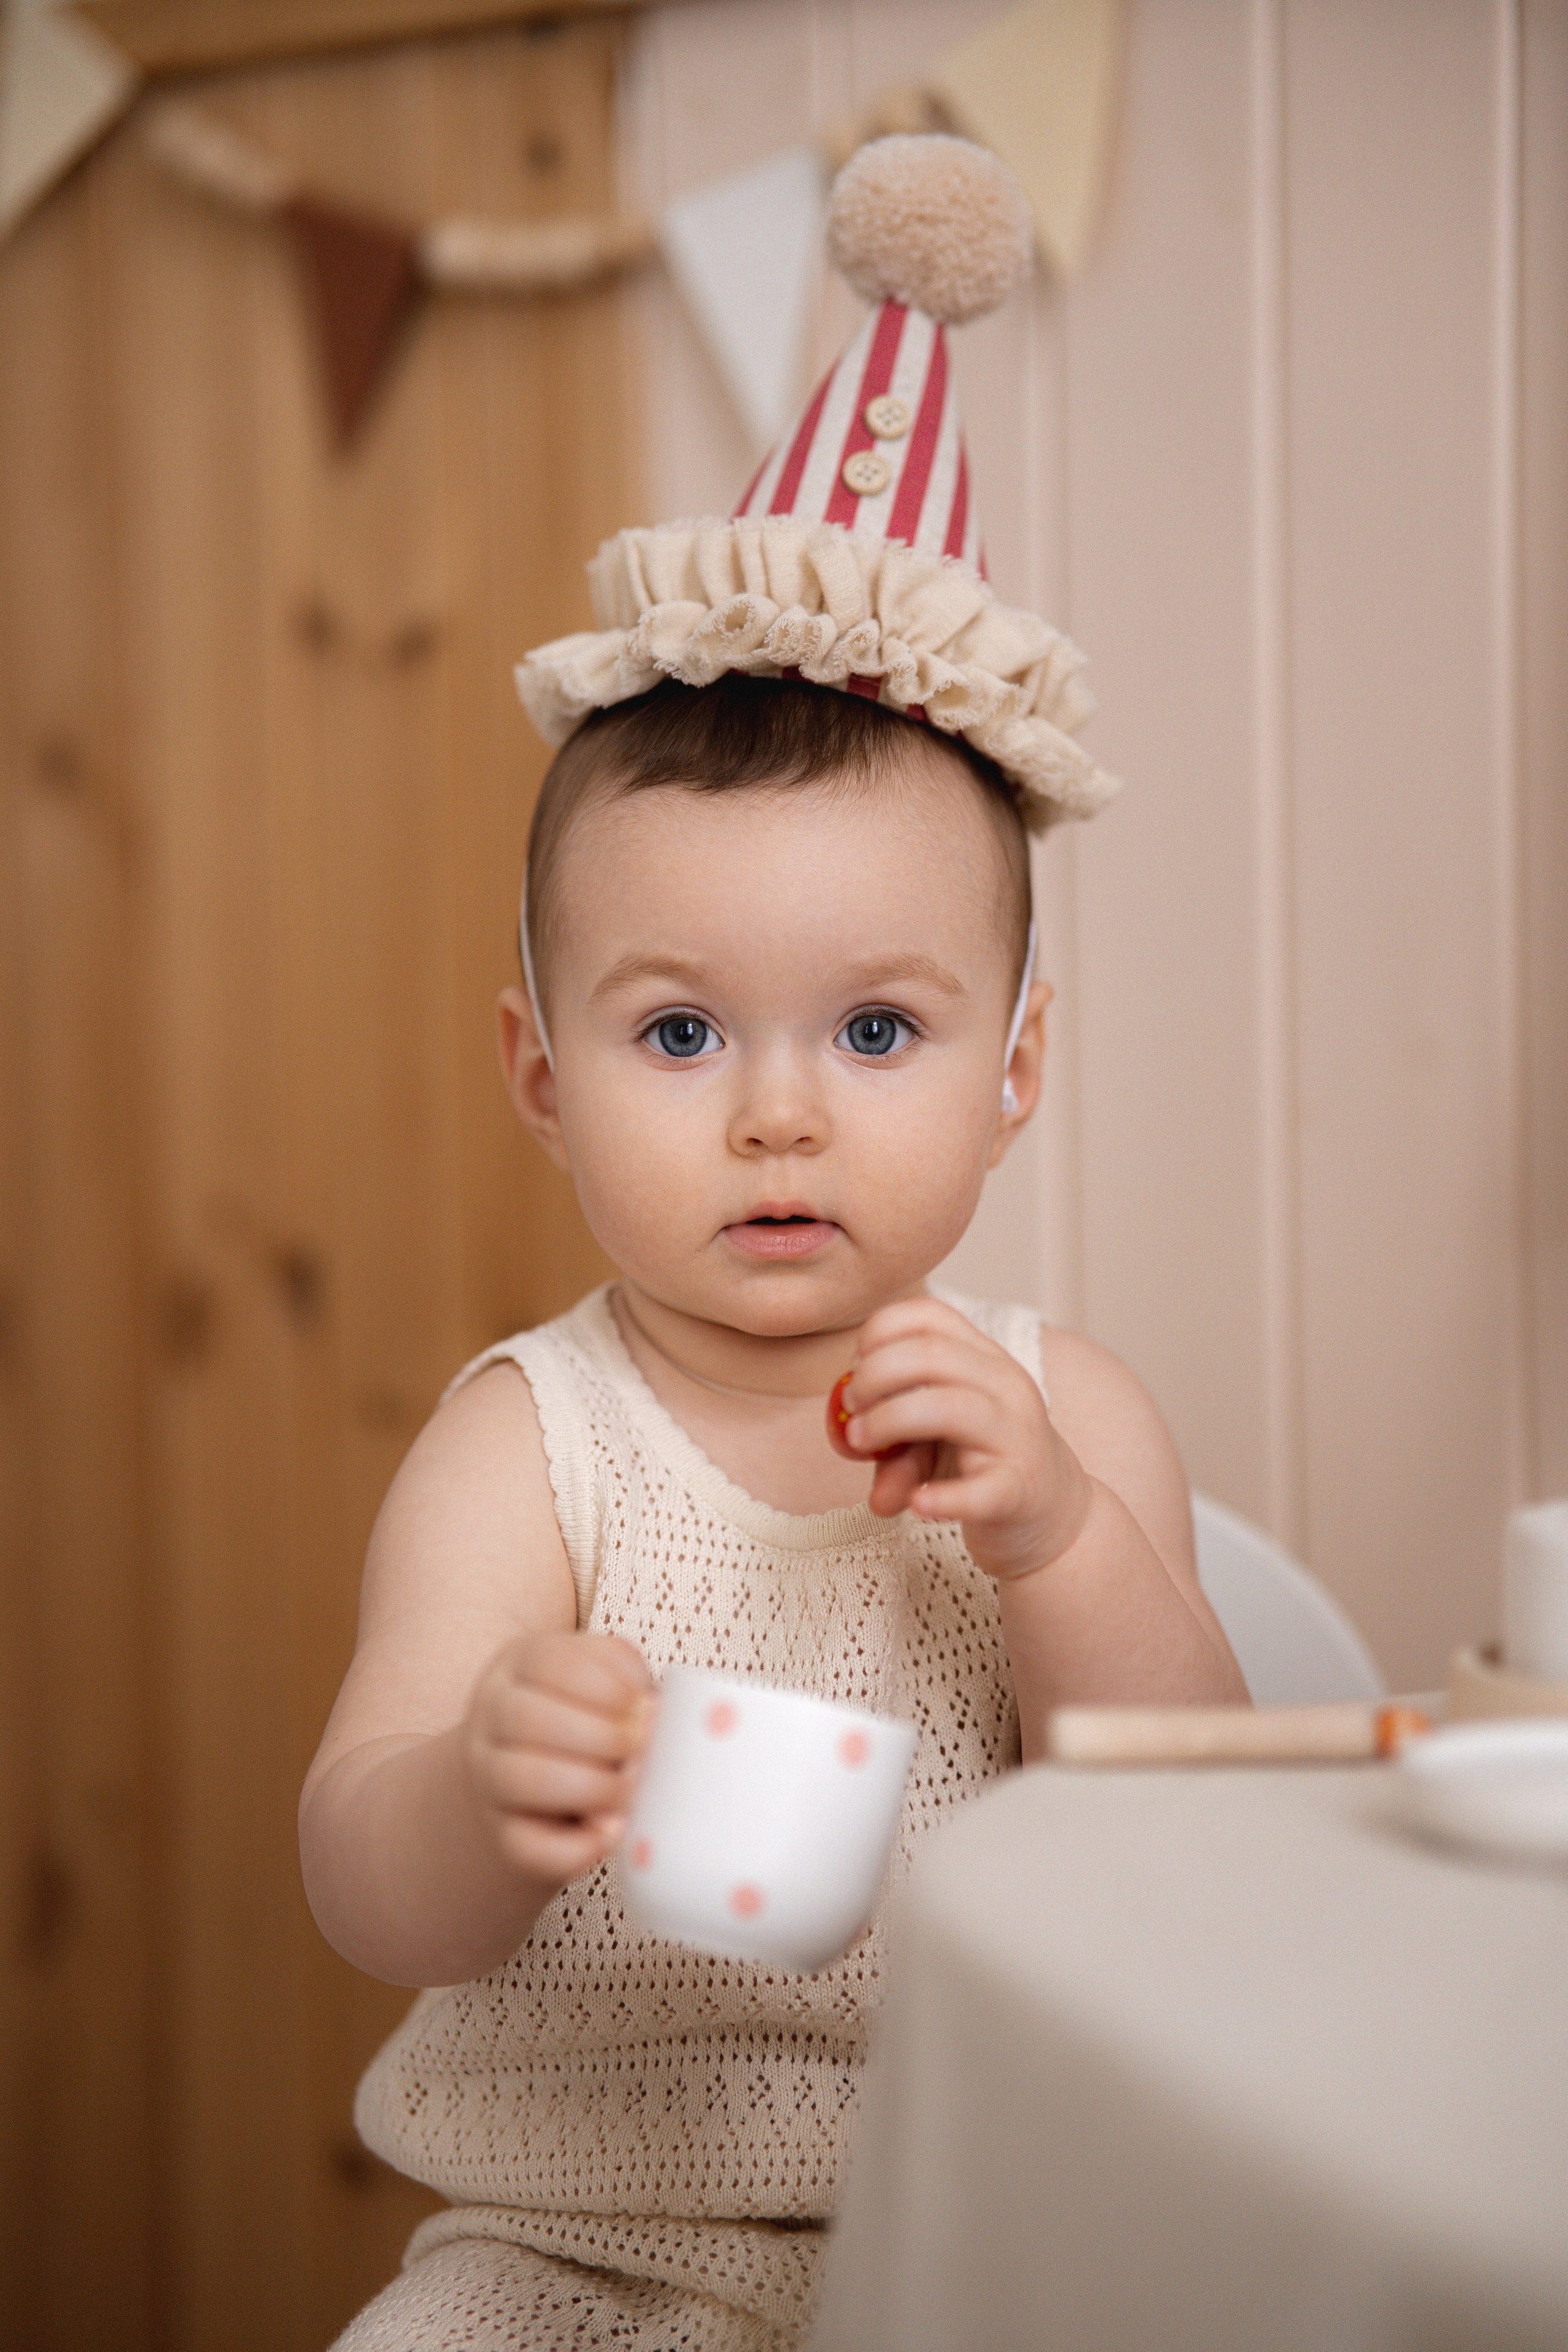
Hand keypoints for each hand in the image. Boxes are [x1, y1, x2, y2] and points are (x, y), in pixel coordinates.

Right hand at [460, 1630, 652, 1890]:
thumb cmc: (586, 1720)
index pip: (551, 1663)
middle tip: (641, 1752)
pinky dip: (577, 1846)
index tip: (645, 1709)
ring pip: (520, 1779)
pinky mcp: (501, 1835)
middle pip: (528, 1718)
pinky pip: (528, 1846)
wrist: (534, 1780)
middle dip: (600, 1737)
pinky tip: (611, 1833)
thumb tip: (649, 1726)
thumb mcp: (605, 1685)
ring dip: (590, 1787)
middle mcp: (491, 1716)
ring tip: (631, 1791)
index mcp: (518, 1665)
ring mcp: (486, 1777)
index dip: (608, 1688)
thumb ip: (629, 1690)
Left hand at [832, 1298, 1093, 1581]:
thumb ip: (891, 1433)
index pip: (931, 1315)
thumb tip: (849, 1442)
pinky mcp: (1018, 1491)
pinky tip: (914, 1503)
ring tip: (861, 1443)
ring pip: (950, 1408)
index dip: (880, 1331)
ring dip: (889, 1421)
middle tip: (850, 1409)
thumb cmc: (979, 1460)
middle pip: (932, 1354)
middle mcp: (1007, 1386)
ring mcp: (1017, 1437)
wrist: (1052, 1515)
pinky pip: (980, 1489)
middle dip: (874, 1375)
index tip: (856, 1366)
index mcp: (985, 1358)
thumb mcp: (932, 1437)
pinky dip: (941, 1497)